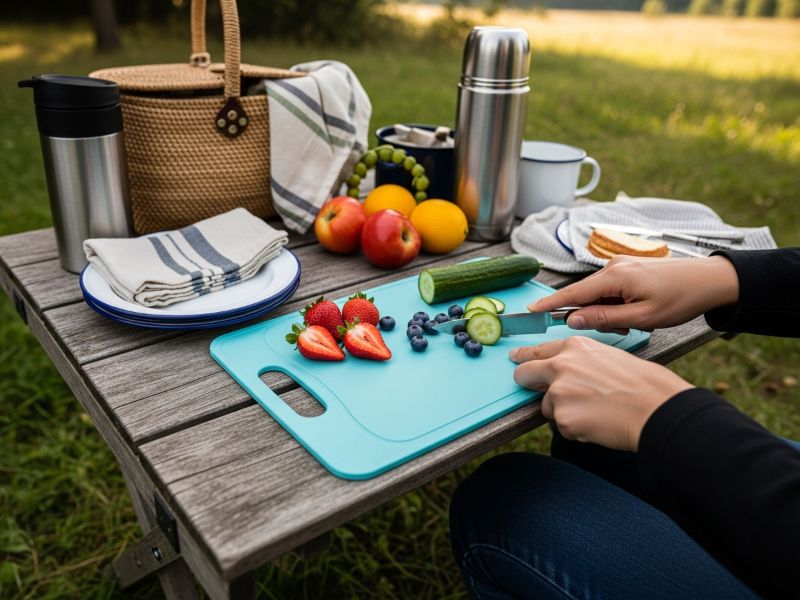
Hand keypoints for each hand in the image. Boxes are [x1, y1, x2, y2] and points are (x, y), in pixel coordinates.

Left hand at [510, 337, 692, 451]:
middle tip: (542, 391)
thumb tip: (566, 375)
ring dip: (565, 413)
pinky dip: (577, 429)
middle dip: (528, 383)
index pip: (539, 351)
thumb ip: (581, 363)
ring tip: (596, 412)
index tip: (515, 359)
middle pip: (524, 374)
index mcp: (575, 346)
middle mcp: (561, 365)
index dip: (524, 357)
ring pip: (548, 407)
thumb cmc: (644, 384)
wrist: (657, 409)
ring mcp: (559, 392)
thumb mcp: (609, 357)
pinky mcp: (562, 418)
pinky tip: (598, 424)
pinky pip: (563, 427)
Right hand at [530, 255, 739, 332]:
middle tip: (620, 329)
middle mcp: (613, 266)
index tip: (530, 311)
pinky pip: (610, 289)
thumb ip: (604, 318)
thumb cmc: (680, 299)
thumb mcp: (642, 317)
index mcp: (614, 276)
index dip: (551, 304)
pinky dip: (615, 304)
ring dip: (608, 311)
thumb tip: (573, 320)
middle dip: (592, 315)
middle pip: (585, 295)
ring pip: (599, 294)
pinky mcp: (628, 268)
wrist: (710, 281)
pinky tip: (635, 312)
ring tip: (635, 321)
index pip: (573, 293)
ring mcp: (621, 265)